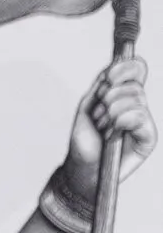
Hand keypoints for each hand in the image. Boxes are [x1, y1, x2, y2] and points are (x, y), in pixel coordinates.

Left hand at [62, 56, 155, 198]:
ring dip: (110, 113)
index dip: (124, 68)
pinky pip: (139, 117)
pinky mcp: (149, 138)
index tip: (108, 77)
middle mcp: (137, 106)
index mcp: (124, 95)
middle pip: (134, 85)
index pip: (137, 70)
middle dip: (108, 98)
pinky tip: (112, 135)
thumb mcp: (88, 106)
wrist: (83, 167)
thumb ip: (102, 84)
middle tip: (99, 115)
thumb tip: (115, 64)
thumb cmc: (85, 140)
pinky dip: (120, 122)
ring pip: (135, 99)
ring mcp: (144, 122)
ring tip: (103, 128)